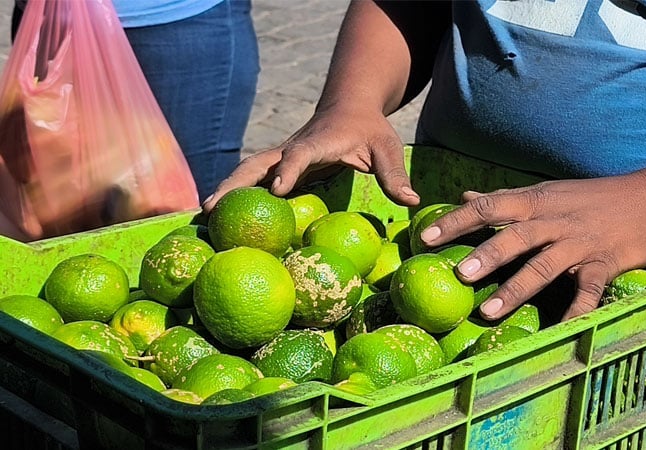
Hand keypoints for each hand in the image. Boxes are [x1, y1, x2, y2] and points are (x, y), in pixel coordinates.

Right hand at [202, 107, 419, 211]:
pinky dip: (236, 194)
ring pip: (249, 171)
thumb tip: (412, 201)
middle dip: (236, 183)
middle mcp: (294, 148)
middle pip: (258, 163)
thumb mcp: (387, 147)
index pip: (300, 154)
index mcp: (319, 142)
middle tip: (212, 208)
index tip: (278, 189)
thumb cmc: (370, 127)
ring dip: (227, 189)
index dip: (289, 169)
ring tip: (203, 215)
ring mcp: (283, 156)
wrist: (349, 105)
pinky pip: (255, 180)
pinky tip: (220, 216)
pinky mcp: (281, 166)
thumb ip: (395, 173)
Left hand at [419, 173, 645, 320]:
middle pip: (515, 236)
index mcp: (535, 202)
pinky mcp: (604, 263)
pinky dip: (576, 310)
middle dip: (486, 254)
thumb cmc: (592, 197)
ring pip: (544, 265)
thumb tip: (464, 196)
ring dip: (516, 288)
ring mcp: (579, 243)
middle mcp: (553, 220)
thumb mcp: (545, 192)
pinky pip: (588, 291)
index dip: (457, 221)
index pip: (489, 206)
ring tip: (489, 311)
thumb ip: (504, 198)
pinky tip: (560, 330)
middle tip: (459, 274)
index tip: (425, 236)